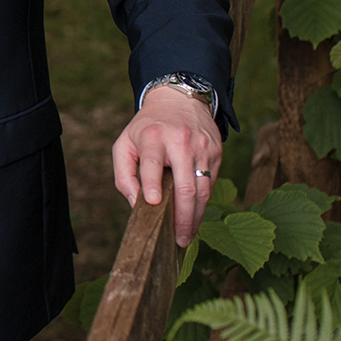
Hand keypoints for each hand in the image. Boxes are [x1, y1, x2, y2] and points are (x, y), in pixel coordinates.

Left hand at [111, 85, 221, 245]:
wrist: (179, 99)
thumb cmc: (147, 128)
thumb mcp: (125, 142)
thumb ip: (124, 174)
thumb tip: (136, 203)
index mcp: (153, 137)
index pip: (153, 164)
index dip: (152, 184)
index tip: (152, 203)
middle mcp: (180, 141)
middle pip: (184, 186)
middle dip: (182, 218)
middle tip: (179, 240)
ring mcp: (202, 147)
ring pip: (202, 190)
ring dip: (196, 217)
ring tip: (188, 236)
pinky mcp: (216, 152)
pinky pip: (210, 183)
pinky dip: (203, 203)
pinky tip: (195, 216)